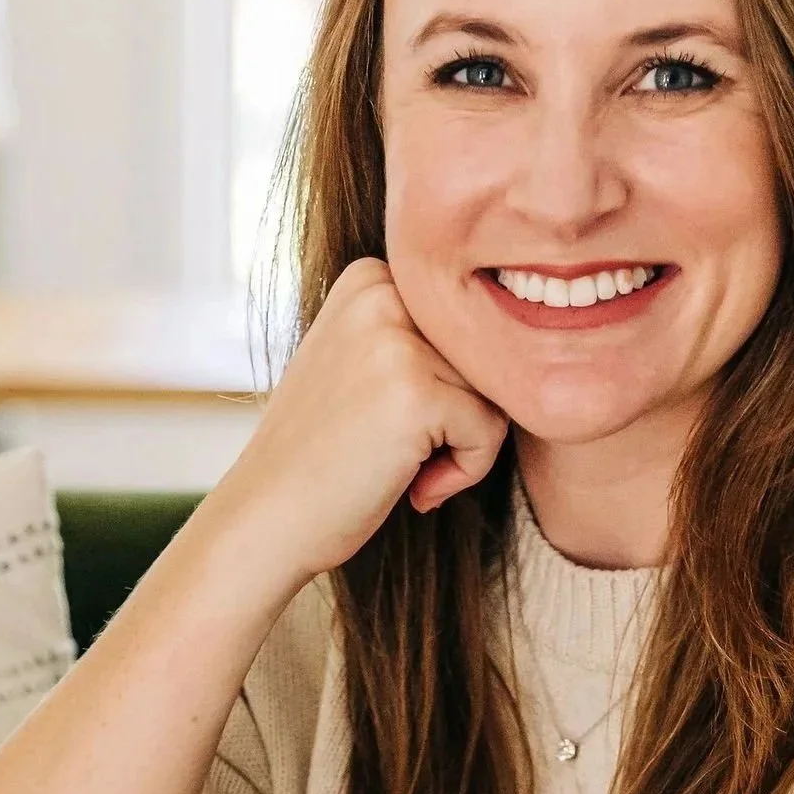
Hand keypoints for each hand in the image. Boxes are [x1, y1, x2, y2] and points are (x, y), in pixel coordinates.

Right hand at [209, 257, 509, 585]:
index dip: (445, 386)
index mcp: (371, 276)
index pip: (467, 325)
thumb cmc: (322, 455)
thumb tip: (526, 326)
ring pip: (495, 392)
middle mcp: (382, 293)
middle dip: (459, 415)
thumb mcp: (360, 364)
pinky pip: (490, 431)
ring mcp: (396, 339)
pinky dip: (463, 472)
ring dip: (462, 446)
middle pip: (486, 354)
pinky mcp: (416, 391)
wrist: (268, 517)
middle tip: (396, 450)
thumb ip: (420, 334)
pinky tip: (411, 485)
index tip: (389, 417)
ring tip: (401, 466)